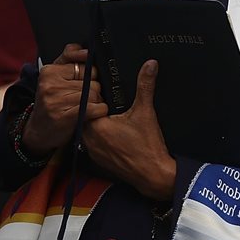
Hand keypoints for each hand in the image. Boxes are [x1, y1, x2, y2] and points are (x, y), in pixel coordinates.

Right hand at [22, 44, 107, 156]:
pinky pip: (95, 108)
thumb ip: (70, 58)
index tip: (85, 83)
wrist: (38, 130)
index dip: (92, 76)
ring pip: (95, 95)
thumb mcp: (56, 77)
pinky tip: (93, 114)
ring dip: (97, 102)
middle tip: (85, 99)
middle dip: (95, 91)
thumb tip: (86, 49)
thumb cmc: (53, 101)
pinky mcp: (63, 117)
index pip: (86, 66)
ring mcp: (55, 101)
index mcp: (49, 71)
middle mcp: (50, 84)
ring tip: (86, 107)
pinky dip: (99, 111)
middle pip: (93, 82)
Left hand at [82, 60, 174, 201]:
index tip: (110, 90)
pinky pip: (94, 141)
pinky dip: (102, 135)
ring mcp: (91, 150)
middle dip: (99, 107)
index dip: (98, 94)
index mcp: (94, 124)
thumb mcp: (146, 112)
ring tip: (117, 116)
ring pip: (90, 128)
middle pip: (87, 114)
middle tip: (115, 102)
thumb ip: (145, 86)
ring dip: (100, 121)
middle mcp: (87, 138)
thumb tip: (149, 64)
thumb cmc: (147, 145)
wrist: (152, 174)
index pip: (88, 101)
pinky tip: (117, 132)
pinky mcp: (97, 159)